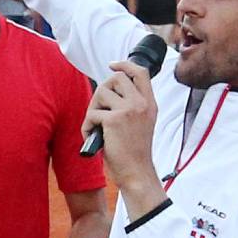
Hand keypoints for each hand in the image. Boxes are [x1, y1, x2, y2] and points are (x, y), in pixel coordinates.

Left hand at [83, 60, 158, 194]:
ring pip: (101, 92)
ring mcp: (128, 110)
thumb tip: (109, 90)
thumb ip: (133, 106)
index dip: (125, 64)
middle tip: (99, 108)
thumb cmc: (135, 153)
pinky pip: (92, 114)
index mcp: (150, 104)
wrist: (137, 173)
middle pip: (116, 77)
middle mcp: (141, 103)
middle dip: (102, 89)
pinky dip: (87, 127)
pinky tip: (93, 138)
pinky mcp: (114, 120)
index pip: (140, 72)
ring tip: (96, 126)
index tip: (112, 65)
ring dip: (93, 108)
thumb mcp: (142, 124)